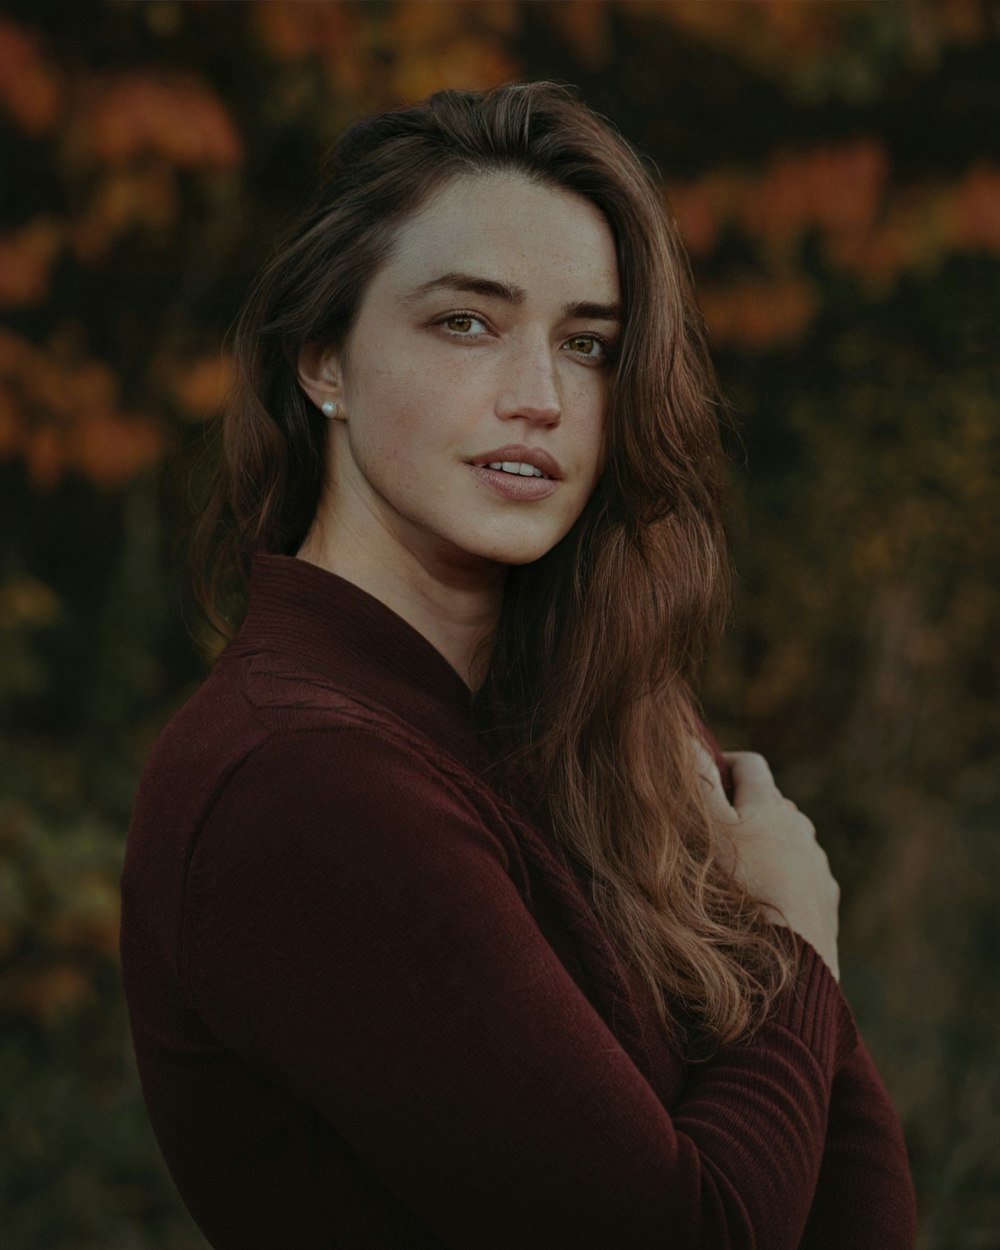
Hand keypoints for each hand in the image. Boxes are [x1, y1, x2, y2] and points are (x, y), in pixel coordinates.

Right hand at [696, 746, 840, 981]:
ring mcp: (816, 861)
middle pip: (771, 802)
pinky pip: (803, 873)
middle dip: (746, 806)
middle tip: (717, 828)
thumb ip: (700, 784)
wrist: (793, 954)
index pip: (750, 764)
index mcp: (770, 803)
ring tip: (741, 869)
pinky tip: (767, 899)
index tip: (708, 773)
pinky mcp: (826, 894)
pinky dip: (786, 875)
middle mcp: (799, 825)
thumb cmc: (743, 887)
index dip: (726, 762)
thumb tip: (688, 739)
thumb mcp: (711, 831)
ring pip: (789, 838)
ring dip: (768, 842)